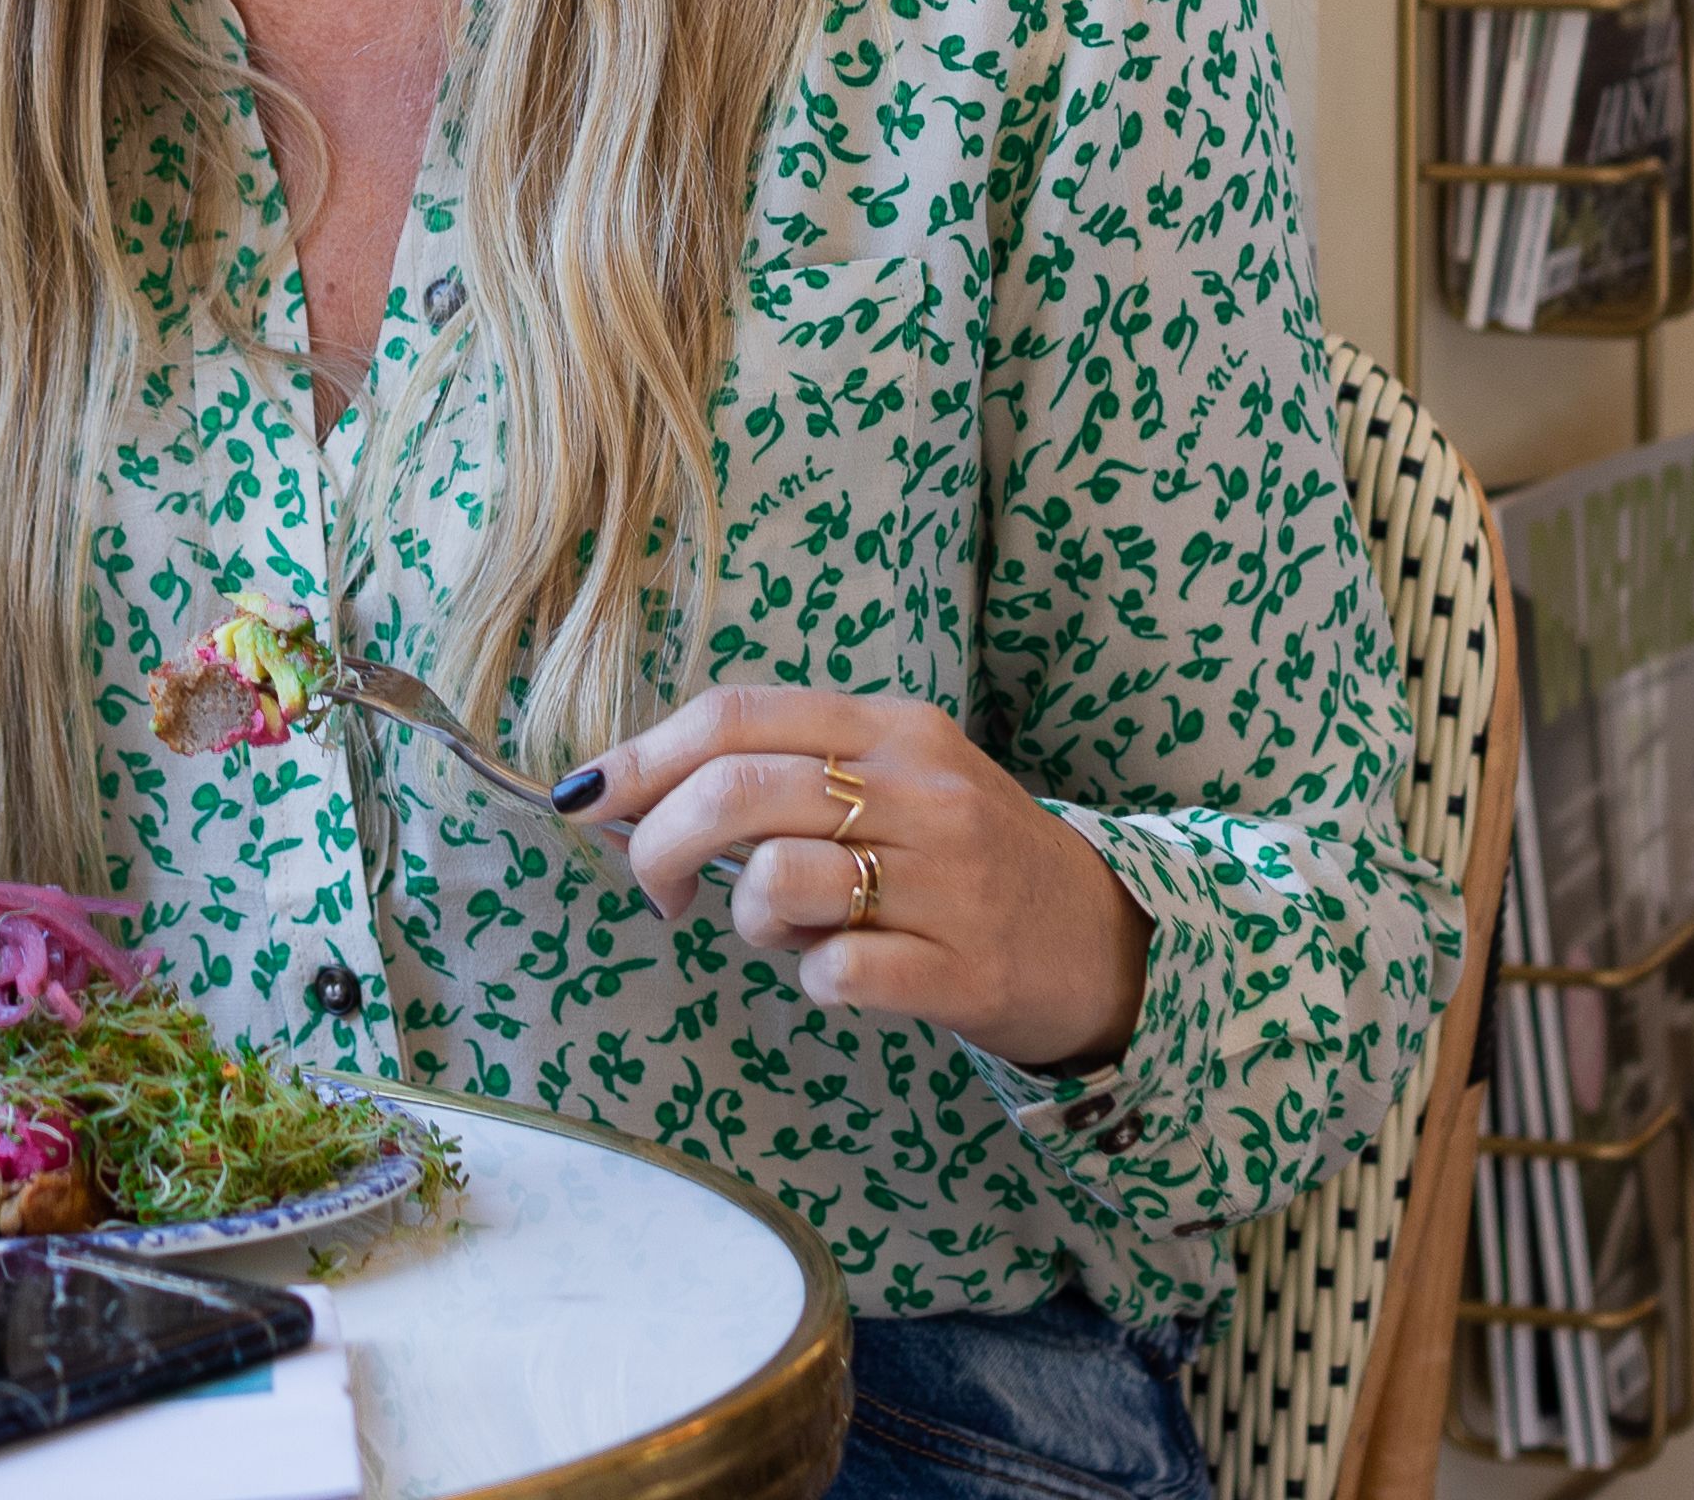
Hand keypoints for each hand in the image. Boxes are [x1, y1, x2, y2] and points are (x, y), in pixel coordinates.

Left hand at [579, 683, 1148, 1073]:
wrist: (1106, 941)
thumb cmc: (969, 860)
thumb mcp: (899, 784)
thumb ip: (793, 774)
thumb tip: (646, 798)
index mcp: (892, 728)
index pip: (738, 715)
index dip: (644, 756)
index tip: (587, 798)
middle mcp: (921, 789)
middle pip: (740, 790)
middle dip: (661, 841)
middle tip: (654, 887)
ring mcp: (947, 878)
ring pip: (781, 879)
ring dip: (750, 918)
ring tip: (783, 931)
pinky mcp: (965, 967)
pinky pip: (839, 971)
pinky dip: (815, 978)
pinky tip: (840, 974)